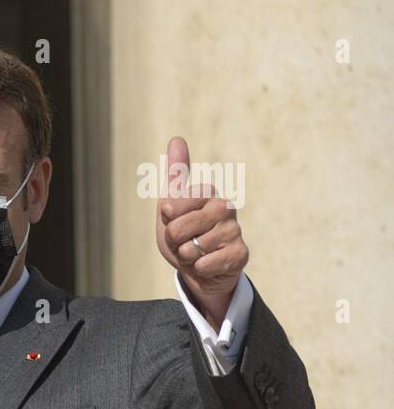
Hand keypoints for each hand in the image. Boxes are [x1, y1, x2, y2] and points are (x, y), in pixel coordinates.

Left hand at [155, 136, 247, 326]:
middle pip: (177, 228)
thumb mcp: (170, 206)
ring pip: (191, 248)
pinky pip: (206, 263)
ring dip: (186, 256)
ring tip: (196, 253)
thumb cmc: (182, 235)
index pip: (172, 204)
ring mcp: (235, 230)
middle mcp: (225, 207)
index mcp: (207, 193)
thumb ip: (174, 175)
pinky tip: (207, 264)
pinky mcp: (240, 254)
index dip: (166, 220)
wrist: (197, 269)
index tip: (173, 221)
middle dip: (173, 241)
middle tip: (184, 241)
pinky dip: (199, 268)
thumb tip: (177, 139)